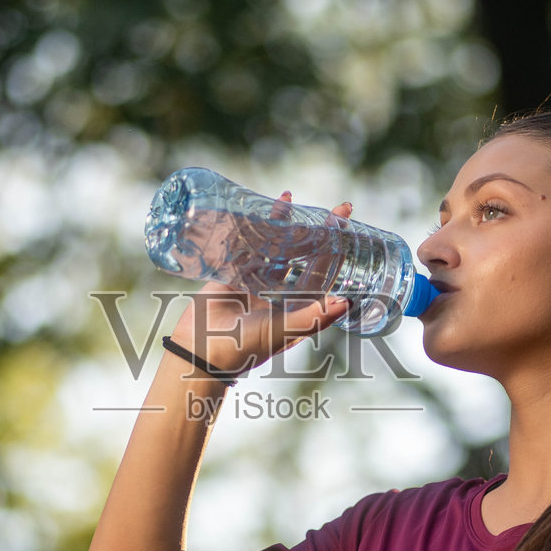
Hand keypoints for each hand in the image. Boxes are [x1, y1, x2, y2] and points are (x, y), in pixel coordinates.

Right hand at [167, 190, 354, 374]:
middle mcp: (280, 291)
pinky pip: (244, 247)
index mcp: (297, 304)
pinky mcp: (231, 274)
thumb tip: (348, 303)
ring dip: (282, 223)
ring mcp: (255, 281)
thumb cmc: (246, 348)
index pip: (323, 269)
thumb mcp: (283, 332)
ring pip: (274, 246)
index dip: (336, 247)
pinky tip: (255, 212)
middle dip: (318, 230)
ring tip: (289, 198)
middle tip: (338, 207)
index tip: (347, 224)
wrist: (202, 352)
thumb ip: (313, 318)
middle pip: (304, 253)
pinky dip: (250, 229)